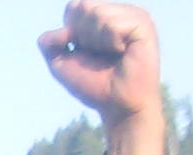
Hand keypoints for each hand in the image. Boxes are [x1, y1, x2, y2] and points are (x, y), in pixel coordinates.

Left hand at [41, 3, 166, 154]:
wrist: (118, 106)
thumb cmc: (94, 85)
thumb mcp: (61, 63)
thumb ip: (49, 43)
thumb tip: (59, 31)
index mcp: (102, 15)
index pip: (73, 7)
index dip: (71, 33)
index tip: (86, 51)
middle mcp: (119, 11)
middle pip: (83, 6)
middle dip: (83, 36)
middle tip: (101, 54)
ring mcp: (133, 15)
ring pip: (97, 13)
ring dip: (97, 41)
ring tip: (113, 54)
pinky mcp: (143, 24)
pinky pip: (113, 25)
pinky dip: (110, 43)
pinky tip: (123, 53)